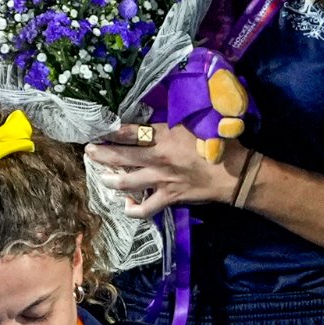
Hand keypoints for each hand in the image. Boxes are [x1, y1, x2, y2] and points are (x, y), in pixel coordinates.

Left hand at [85, 127, 240, 217]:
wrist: (234, 172)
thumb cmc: (216, 143)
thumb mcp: (193, 123)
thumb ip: (170, 122)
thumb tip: (153, 115)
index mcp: (163, 136)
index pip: (129, 132)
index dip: (110, 131)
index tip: (97, 130)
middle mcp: (157, 158)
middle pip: (120, 156)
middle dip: (101, 153)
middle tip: (89, 151)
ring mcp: (160, 179)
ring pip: (126, 182)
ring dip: (110, 180)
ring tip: (102, 178)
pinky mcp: (168, 197)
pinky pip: (144, 208)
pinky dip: (133, 209)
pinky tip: (126, 205)